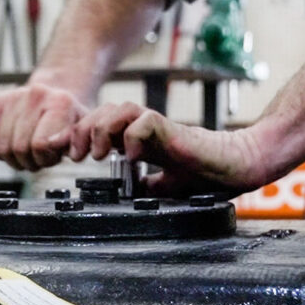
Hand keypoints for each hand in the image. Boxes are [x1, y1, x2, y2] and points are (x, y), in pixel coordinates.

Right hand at [0, 78, 92, 169]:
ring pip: (3, 148)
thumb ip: (78, 144)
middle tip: (40, 157)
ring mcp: (13, 97)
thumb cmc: (68, 118)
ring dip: (15, 159)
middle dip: (30, 161)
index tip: (52, 155)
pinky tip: (13, 146)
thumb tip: (70, 154)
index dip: (45, 158)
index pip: (39, 144)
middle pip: (20, 148)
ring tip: (28, 152)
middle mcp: (35, 95)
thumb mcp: (81, 132)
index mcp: (60, 102)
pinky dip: (0, 151)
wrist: (55, 95)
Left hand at [65, 102, 274, 193]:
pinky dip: (132, 135)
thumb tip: (128, 195)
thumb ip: (145, 186)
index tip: (66, 154)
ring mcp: (158, 128)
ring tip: (97, 154)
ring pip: (119, 109)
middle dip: (81, 131)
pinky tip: (132, 156)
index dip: (79, 135)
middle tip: (76, 155)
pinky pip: (145, 121)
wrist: (238, 167)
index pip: (100, 126)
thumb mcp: (165, 188)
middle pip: (102, 111)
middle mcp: (145, 130)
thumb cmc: (208, 175)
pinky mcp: (174, 130)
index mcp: (140, 141)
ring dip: (101, 129)